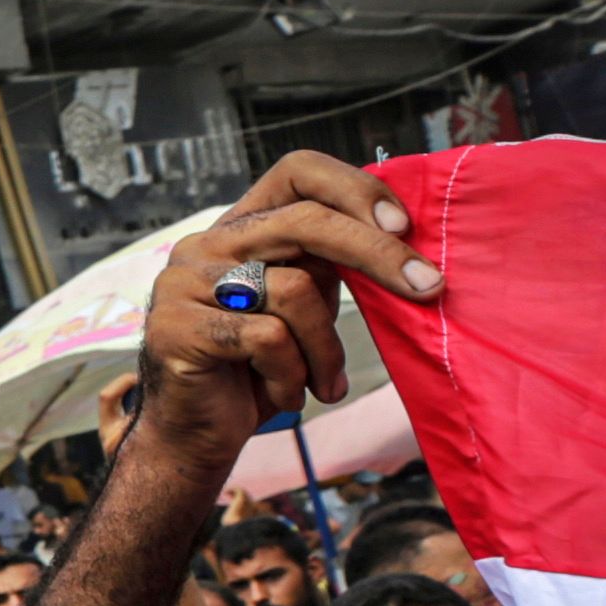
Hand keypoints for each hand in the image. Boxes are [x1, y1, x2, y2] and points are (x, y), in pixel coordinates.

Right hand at [137, 151, 435, 451]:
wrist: (198, 433)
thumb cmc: (260, 367)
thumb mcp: (303, 305)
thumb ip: (328, 265)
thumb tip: (406, 241)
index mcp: (240, 229)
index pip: (297, 172)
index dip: (353, 189)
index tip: (402, 226)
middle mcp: (206, 244)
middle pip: (305, 222)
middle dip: (377, 253)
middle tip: (429, 287)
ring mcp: (184, 283)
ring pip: (295, 292)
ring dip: (325, 349)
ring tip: (322, 382)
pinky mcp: (176, 327)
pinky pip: (268, 339)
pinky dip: (292, 375)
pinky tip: (285, 395)